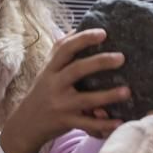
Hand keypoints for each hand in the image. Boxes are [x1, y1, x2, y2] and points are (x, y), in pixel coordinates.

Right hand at [0, 28, 128, 152]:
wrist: (25, 125)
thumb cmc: (43, 91)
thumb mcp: (47, 70)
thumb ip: (60, 52)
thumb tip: (79, 28)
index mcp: (50, 69)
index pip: (65, 49)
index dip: (83, 39)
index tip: (103, 33)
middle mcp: (54, 85)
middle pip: (77, 70)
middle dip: (99, 62)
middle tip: (122, 57)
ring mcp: (60, 105)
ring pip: (85, 99)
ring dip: (107, 96)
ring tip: (127, 91)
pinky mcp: (66, 122)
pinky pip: (87, 124)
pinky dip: (104, 125)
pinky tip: (119, 121)